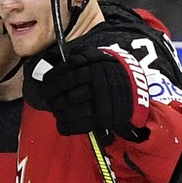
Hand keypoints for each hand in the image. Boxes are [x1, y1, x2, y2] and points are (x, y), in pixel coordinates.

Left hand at [26, 46, 150, 139]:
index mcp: (95, 65)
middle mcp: (97, 81)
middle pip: (66, 88)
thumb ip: (80, 57)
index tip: (44, 81)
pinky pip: (77, 125)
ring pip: (69, 107)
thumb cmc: (111, 74)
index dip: (52, 77)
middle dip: (50, 93)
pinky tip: (61, 122)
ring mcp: (99, 101)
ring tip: (55, 109)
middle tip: (45, 96)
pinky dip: (65, 125)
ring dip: (57, 110)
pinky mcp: (102, 118)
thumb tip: (55, 60)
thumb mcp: (100, 58)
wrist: (137, 91)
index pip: (67, 70)